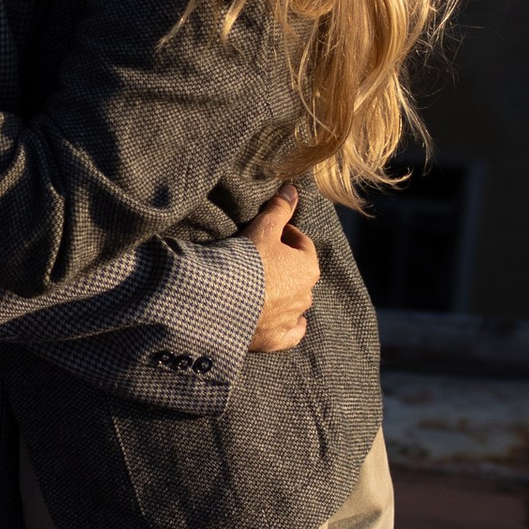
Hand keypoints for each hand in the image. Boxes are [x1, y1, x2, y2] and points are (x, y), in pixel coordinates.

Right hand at [246, 186, 317, 351]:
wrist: (220, 299)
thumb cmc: (245, 260)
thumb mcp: (263, 227)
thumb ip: (279, 208)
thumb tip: (292, 188)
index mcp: (308, 267)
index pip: (302, 244)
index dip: (284, 234)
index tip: (267, 232)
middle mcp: (306, 295)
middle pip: (298, 273)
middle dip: (284, 264)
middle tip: (257, 257)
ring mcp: (291, 319)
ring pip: (294, 302)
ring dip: (282, 293)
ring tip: (258, 284)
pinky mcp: (276, 340)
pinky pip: (291, 333)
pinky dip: (289, 326)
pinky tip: (284, 321)